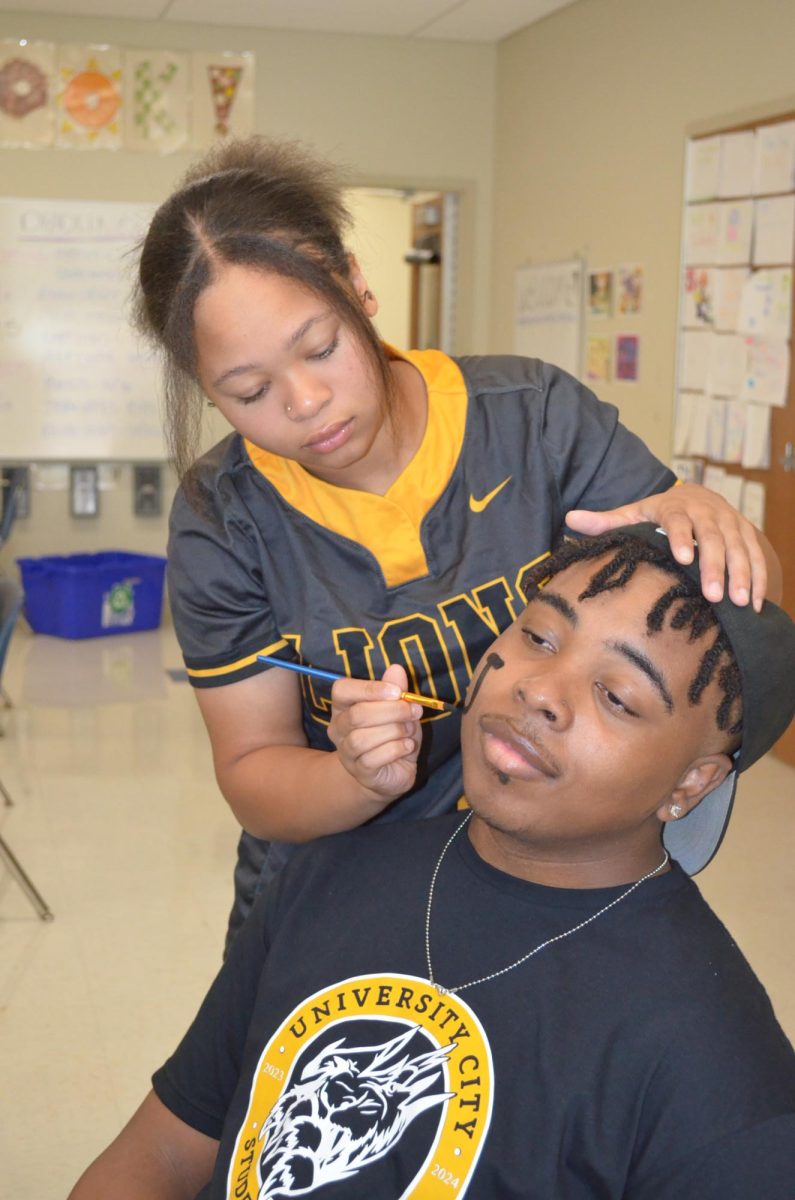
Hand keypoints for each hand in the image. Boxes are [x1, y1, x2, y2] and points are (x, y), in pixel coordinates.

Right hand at [328, 664, 421, 803]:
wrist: (391, 772)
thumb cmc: (393, 735)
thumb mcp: (399, 709)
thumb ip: (396, 690)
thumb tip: (396, 669)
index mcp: (344, 706)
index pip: (342, 690)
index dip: (369, 688)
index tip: (397, 692)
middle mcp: (339, 728)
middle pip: (357, 714)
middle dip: (391, 711)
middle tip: (414, 711)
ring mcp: (346, 752)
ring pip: (363, 738)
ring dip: (394, 731)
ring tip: (409, 731)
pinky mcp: (360, 771)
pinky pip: (374, 758)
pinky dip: (396, 749)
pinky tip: (407, 747)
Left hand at [566, 482, 779, 610]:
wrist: (701, 497)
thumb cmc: (660, 514)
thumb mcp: (634, 513)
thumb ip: (607, 521)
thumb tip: (570, 519)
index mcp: (674, 507)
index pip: (677, 520)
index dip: (681, 537)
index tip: (682, 558)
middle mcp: (705, 512)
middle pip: (712, 536)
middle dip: (715, 565)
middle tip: (714, 595)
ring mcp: (729, 522)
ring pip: (739, 546)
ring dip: (741, 574)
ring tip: (738, 602)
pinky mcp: (747, 533)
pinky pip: (757, 555)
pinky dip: (759, 577)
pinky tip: (755, 603)